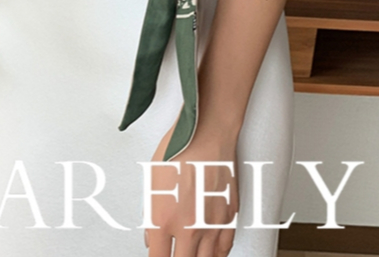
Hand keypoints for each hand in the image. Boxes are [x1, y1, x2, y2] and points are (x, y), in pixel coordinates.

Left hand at [145, 121, 238, 256]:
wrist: (208, 133)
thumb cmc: (180, 149)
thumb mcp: (151, 181)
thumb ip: (149, 215)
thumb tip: (150, 236)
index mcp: (162, 220)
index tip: (157, 256)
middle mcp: (188, 228)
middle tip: (172, 253)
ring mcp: (211, 225)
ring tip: (189, 252)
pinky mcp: (229, 217)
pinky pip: (223, 250)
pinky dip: (215, 255)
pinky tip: (209, 252)